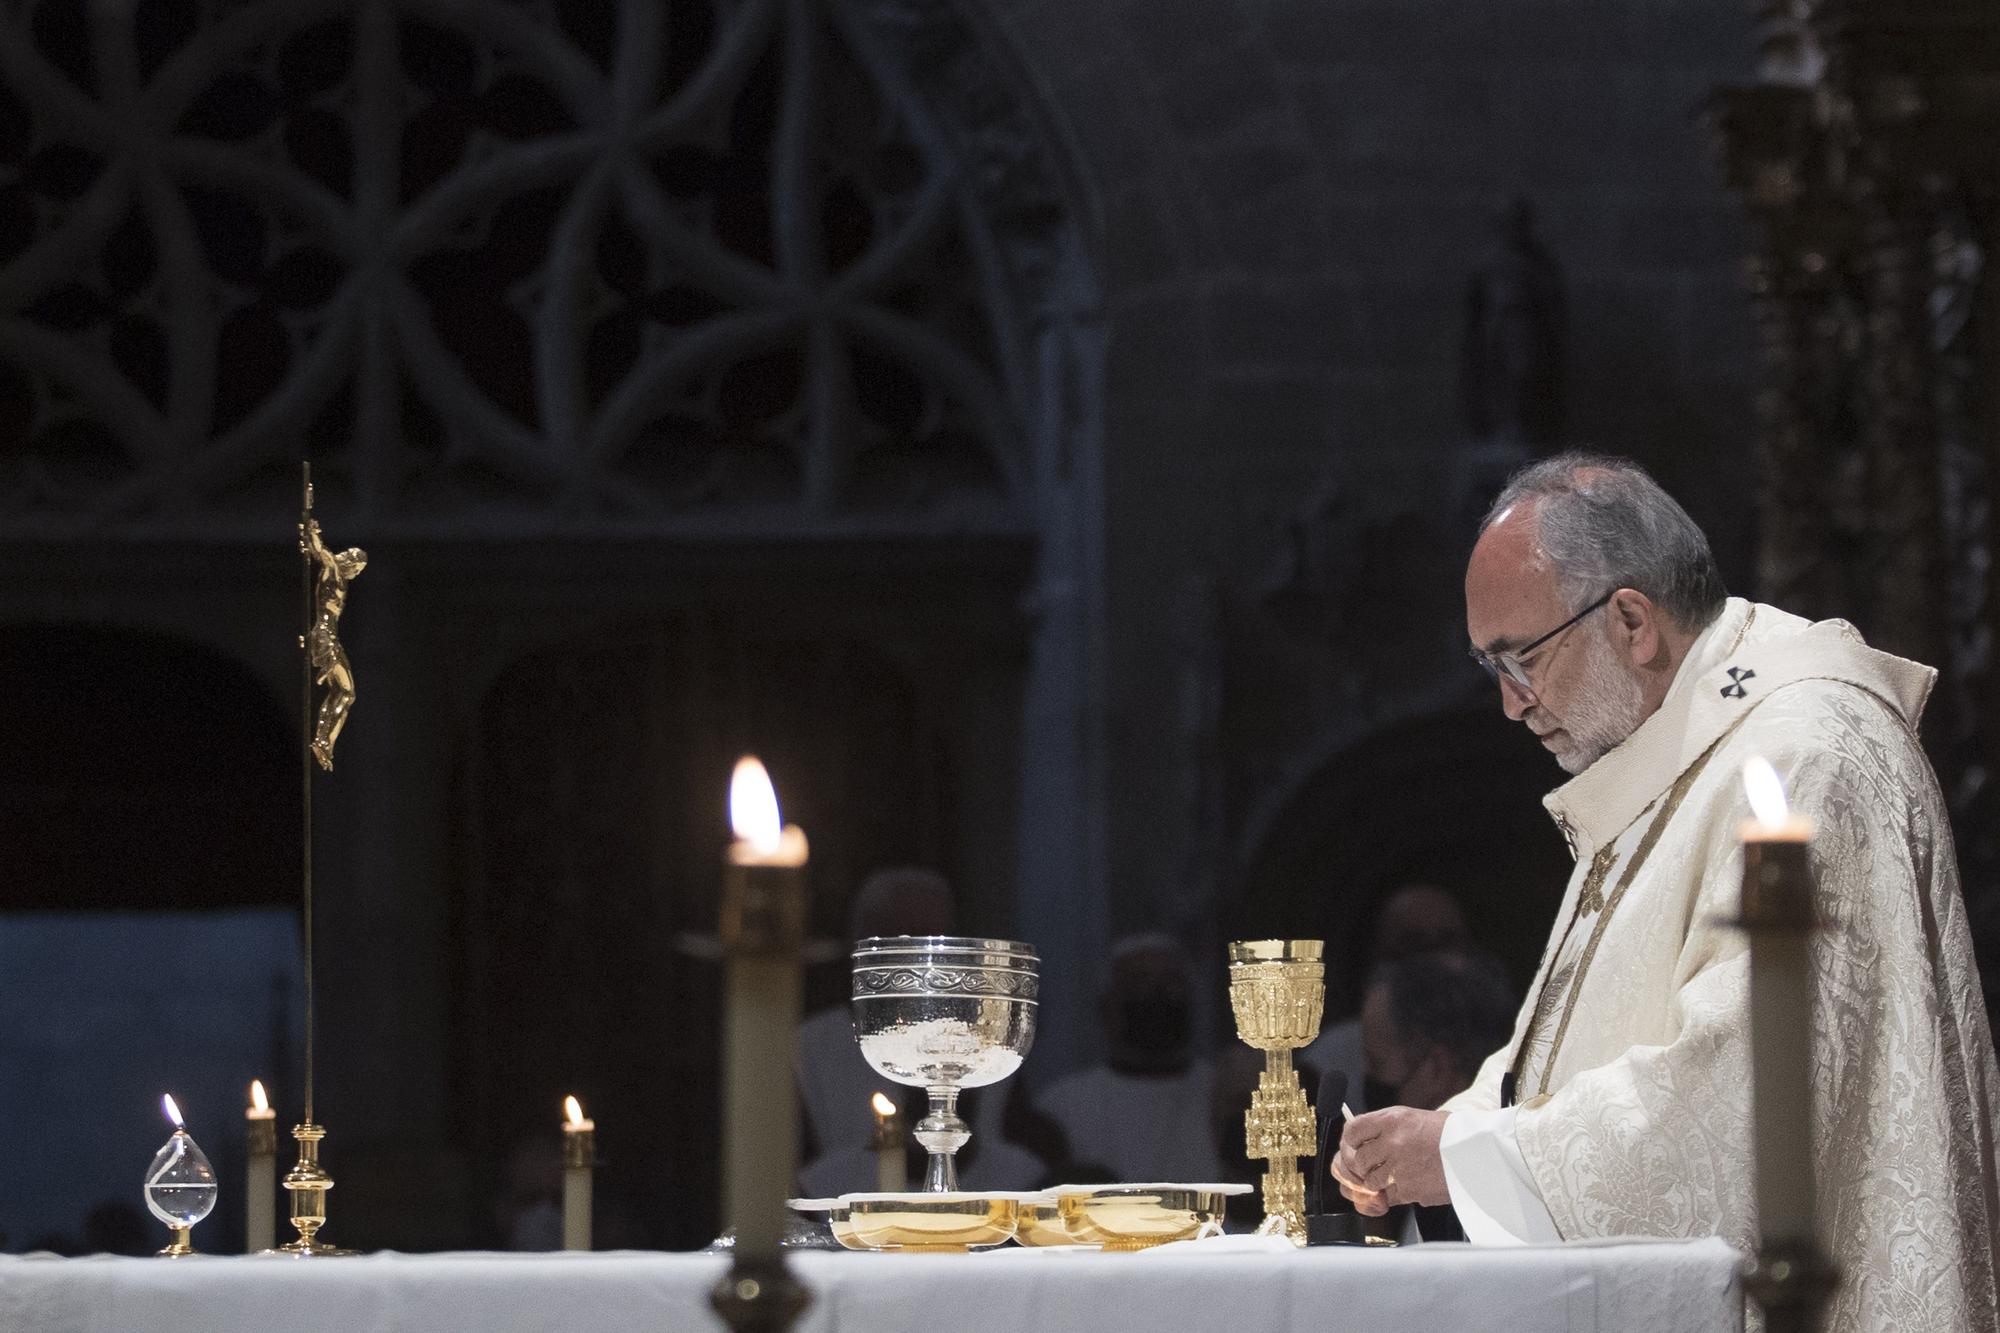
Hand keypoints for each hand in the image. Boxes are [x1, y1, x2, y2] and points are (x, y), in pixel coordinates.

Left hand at [1332, 1106, 1449, 1214]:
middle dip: (1361, 1167)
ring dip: (1376, 1183)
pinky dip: (1390, 1197)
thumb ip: (1388, 1129)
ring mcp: (1400, 1167)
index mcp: (1393, 1119)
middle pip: (1357, 1159)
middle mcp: (1392, 1141)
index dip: (1349, 1143)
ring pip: (1369, 1181)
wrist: (1479, 1151)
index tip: (1352, 1148)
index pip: (1352, 1131)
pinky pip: (1387, 1197)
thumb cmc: (1451, 1134)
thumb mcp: (1415, 1119)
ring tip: (1393, 1177)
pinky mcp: (1410, 1189)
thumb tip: (1364, 1142)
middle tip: (1371, 1168)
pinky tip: (1402, 1189)